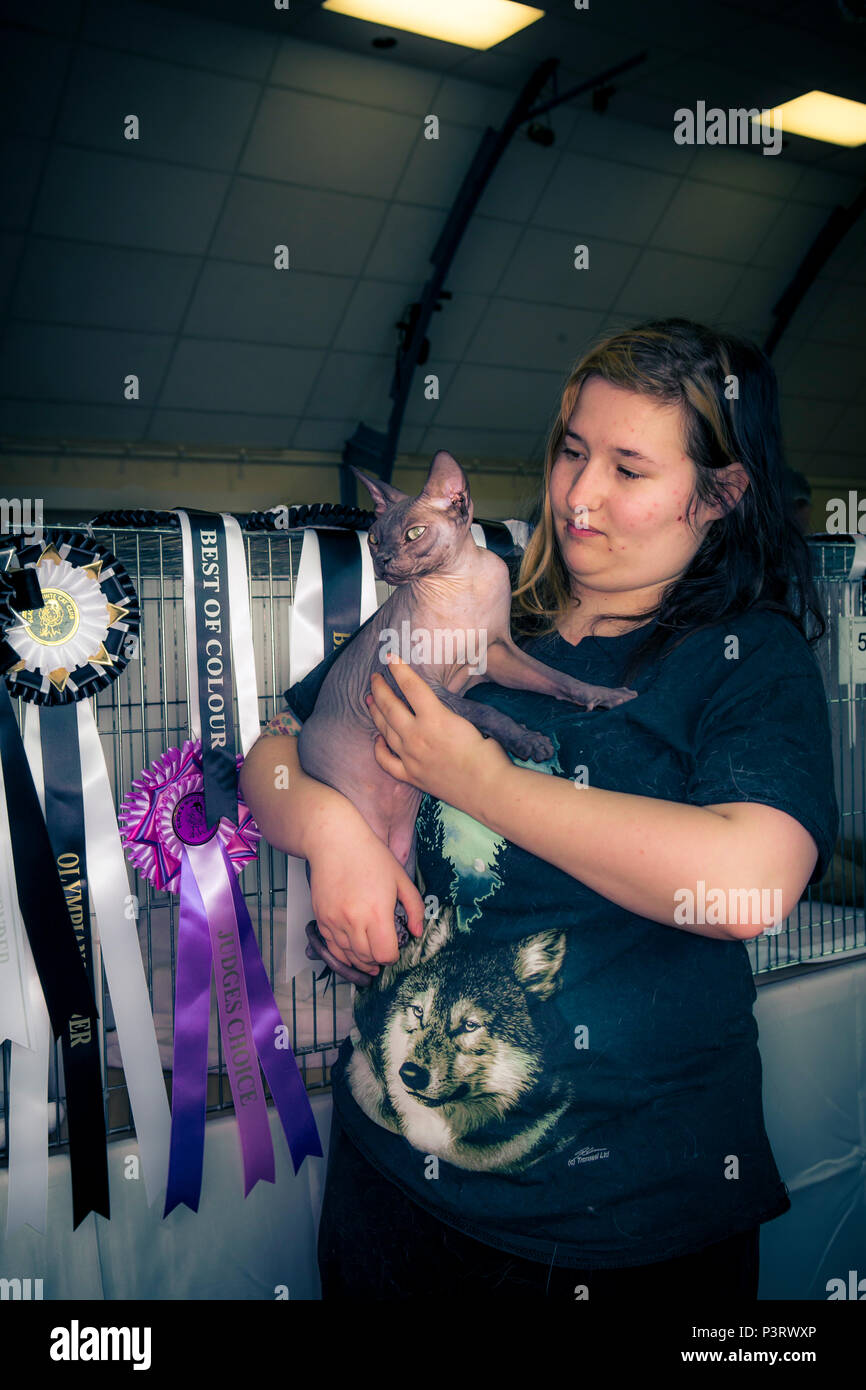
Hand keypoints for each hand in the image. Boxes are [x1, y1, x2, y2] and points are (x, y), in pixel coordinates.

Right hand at [307, 815, 424, 976]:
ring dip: (361, 959)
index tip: (395, 949)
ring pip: (348, 956)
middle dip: (378, 959)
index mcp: (377, 912)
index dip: (393, 956)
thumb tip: (417, 931)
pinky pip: (332, 947)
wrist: (334, 842)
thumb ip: (415, 908)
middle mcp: (353, 920)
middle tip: (383, 951)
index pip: (385, 954)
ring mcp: (334, 921)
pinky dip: (343, 953)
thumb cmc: (368, 855)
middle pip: (367, 958)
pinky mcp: (321, 918)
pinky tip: (352, 950)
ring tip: (370, 957)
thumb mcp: (401, 879)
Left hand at [365, 654, 510, 809]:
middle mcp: (416, 736)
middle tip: (374, 677)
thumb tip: (437, 705)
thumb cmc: (489, 754)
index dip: (398, 669)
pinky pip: (386, 761)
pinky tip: (377, 740)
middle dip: (380, 688)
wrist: (489, 788)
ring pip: (384, 730)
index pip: (410, 686)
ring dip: (375, 712)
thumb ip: (448, 712)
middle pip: (389, 706)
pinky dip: (378, 749)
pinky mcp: (411, 776)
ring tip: (369, 699)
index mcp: (435, 718)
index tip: (390, 657)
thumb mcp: (470, 721)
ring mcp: (410, 757)